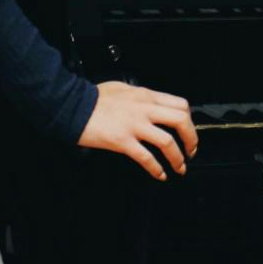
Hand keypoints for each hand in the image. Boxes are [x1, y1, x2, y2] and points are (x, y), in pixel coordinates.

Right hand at [79, 81, 197, 180]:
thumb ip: (139, 97)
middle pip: (181, 121)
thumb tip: (150, 104)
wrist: (71, 106)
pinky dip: (156, 169)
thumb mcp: (122, 89)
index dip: (190, 120)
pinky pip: (146, 157)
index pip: (180, 104)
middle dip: (191, 139)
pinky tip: (159, 175)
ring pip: (167, 142)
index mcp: (146, 96)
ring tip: (180, 167)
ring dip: (178, 158)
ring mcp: (134, 125)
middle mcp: (144, 109)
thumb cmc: (92, 98)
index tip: (189, 130)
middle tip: (191, 150)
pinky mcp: (122, 141)